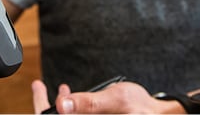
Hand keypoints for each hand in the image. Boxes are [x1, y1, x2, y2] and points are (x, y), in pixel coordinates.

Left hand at [31, 79, 183, 113]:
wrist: (160, 114)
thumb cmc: (142, 109)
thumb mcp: (116, 99)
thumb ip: (89, 103)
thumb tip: (62, 104)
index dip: (41, 105)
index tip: (38, 88)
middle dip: (47, 104)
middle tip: (40, 87)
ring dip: (61, 106)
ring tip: (60, 89)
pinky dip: (73, 108)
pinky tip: (73, 97)